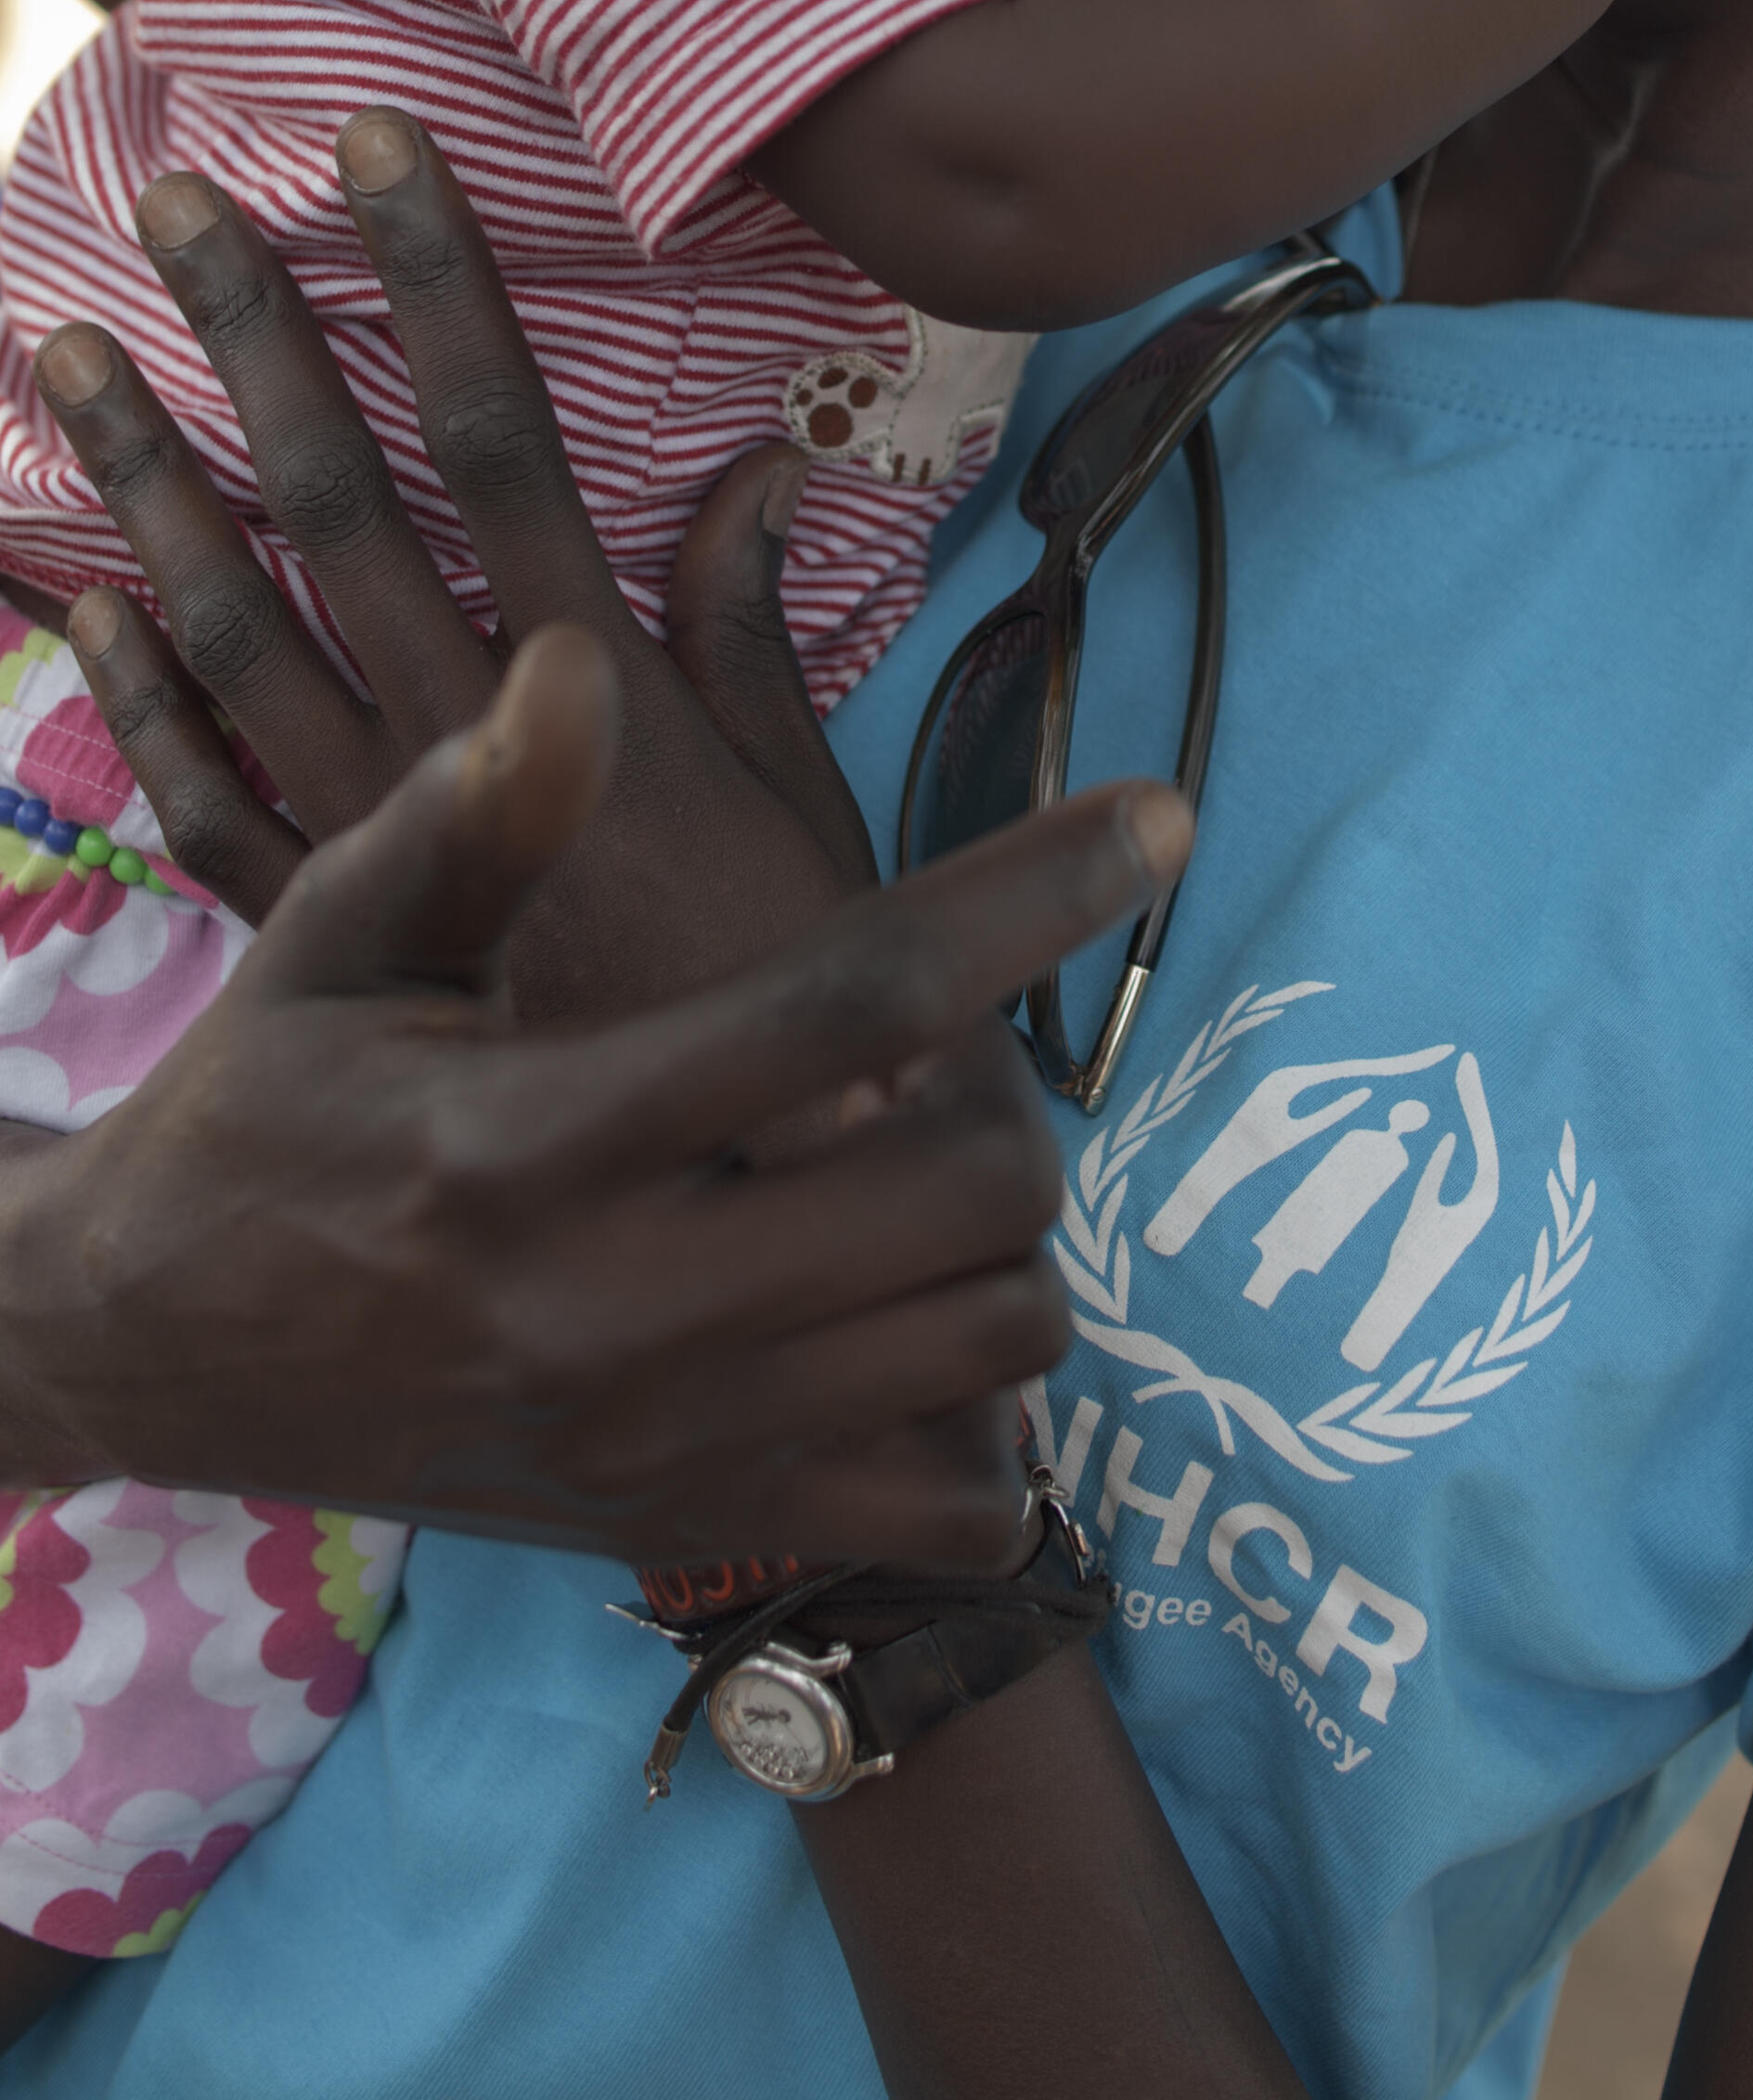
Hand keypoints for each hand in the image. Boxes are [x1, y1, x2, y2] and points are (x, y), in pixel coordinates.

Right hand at [3, 617, 1189, 1561]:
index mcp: (531, 1142)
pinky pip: (951, 1509)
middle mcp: (613, 1314)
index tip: (1162, 815)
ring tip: (913, 1169)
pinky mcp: (683, 1531)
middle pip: (973, 1192)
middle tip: (950, 1052)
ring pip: (995, 1340)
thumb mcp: (335, 938)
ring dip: (1000, 1234)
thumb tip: (581, 663)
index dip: (1024, 898)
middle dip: (1012, 1090)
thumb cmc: (267, 1100)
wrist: (148, 1348)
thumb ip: (474, 816)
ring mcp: (661, 1450)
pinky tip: (896, 1315)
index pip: (846, 1006)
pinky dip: (976, 1411)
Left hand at [36, 109, 873, 1019]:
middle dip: (254, 340)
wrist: (718, 1218)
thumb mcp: (803, 804)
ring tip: (62, 356)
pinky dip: (137, 694)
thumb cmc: (786, 997)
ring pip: (232, 627)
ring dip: (143, 484)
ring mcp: (367, 835)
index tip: (373, 147)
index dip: (434, 283)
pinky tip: (82, 599)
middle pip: (334, 500)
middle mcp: (456, 740)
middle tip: (173, 206)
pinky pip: (196, 797)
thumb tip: (758, 460)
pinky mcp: (321, 934)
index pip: (495, 437)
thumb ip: (747, 633)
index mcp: (590, 686)